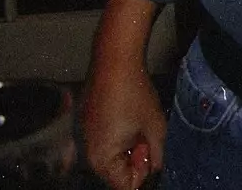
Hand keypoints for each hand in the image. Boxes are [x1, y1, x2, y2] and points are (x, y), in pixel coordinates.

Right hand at [80, 60, 165, 189]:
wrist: (114, 62)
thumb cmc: (135, 95)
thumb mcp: (155, 126)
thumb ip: (157, 154)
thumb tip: (155, 168)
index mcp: (102, 158)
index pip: (124, 185)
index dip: (141, 172)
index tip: (149, 150)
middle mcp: (88, 152)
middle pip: (115, 172)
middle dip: (135, 159)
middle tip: (146, 136)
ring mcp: (84, 137)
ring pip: (110, 156)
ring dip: (127, 147)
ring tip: (138, 125)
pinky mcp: (85, 123)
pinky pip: (103, 141)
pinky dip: (117, 135)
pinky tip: (127, 117)